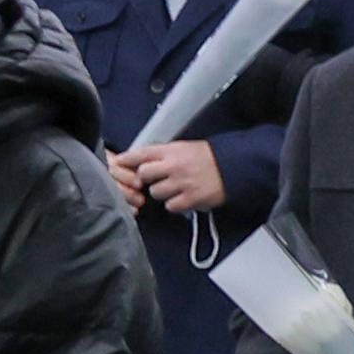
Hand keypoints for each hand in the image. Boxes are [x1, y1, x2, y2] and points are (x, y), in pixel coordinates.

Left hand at [113, 139, 227, 213]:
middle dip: (146, 179)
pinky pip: (170, 206)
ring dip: (162, 193)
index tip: (118, 163)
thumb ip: (163, 154)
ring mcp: (182, 183)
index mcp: (172, 150)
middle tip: (156, 179)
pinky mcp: (191, 198)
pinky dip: (175, 204)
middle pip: (143, 174)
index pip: (142, 153)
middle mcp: (174, 165)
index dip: (127, 159)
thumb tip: (140, 160)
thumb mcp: (185, 147)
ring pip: (155, 192)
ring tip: (174, 188)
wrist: (235, 166)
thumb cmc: (209, 157)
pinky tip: (183, 198)